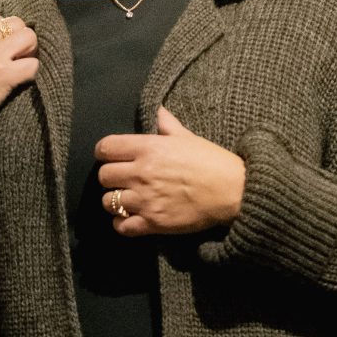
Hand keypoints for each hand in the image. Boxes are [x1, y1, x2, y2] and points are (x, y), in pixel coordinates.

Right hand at [0, 12, 36, 190]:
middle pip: (17, 23)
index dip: (3, 34)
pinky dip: (31, 73)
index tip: (1, 48)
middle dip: (20, 39)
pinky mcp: (4, 74)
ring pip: (29, 38)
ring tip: (20, 67)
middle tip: (16, 57)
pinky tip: (20, 81)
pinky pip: (32, 65)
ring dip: (30, 52)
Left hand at [95, 105, 246, 237]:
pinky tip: (129, 218)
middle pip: (104, 176)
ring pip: (108, 202)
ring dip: (115, 201)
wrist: (232, 191)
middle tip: (122, 180)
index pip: (105, 148)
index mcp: (148, 148)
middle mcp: (142, 173)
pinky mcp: (153, 223)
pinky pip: (121, 226)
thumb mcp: (188, 137)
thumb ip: (167, 125)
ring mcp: (146, 200)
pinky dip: (121, 224)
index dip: (105, 153)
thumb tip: (157, 110)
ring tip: (126, 200)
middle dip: (110, 178)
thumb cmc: (211, 161)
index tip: (111, 157)